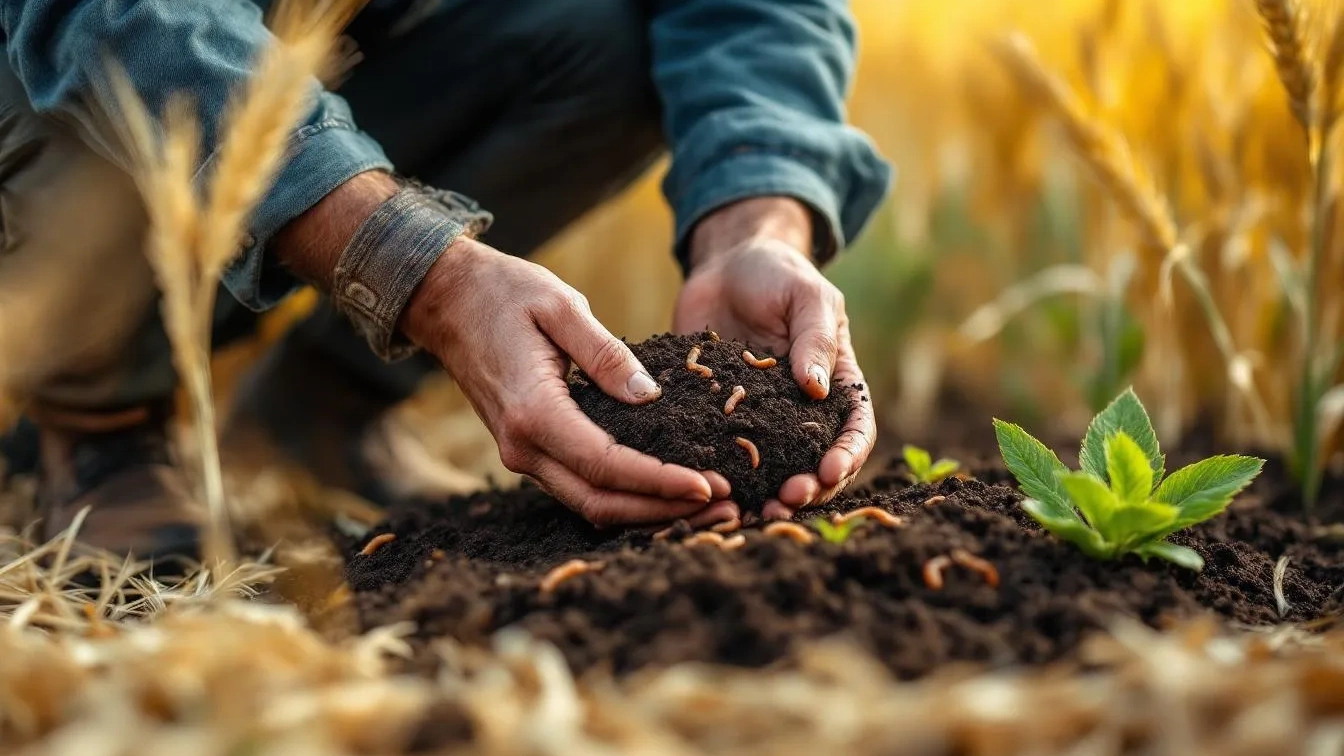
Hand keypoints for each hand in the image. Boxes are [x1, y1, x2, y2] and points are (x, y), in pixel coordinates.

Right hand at [402, 238, 733, 526]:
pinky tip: (663, 491)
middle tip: (721, 509)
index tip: (709, 485)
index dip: (661, 481)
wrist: (444, 299)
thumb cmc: (502, 292)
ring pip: (589, 504)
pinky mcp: (528, 451)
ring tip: (704, 508)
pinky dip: (624, 497)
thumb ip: (607, 354)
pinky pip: (580, 488)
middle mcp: (522, 447)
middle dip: (663, 511)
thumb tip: (649, 396)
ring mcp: (521, 455)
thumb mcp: (561, 305)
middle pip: (600, 502)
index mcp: (532, 412)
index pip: (607, 464)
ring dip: (647, 512)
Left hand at [674, 197, 873, 519]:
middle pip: (815, 463)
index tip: (829, 471)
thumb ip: (816, 338)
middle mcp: (801, 411)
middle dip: (807, 489)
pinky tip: (705, 489)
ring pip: (771, 470)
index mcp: (835, 384)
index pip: (854, 430)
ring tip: (751, 512)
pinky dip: (720, 476)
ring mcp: (761, 419)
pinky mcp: (718, 418)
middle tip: (785, 503)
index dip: (847, 455)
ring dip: (765, 496)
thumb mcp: (807, 297)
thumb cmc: (779, 275)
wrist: (726, 266)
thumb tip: (814, 387)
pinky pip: (722, 453)